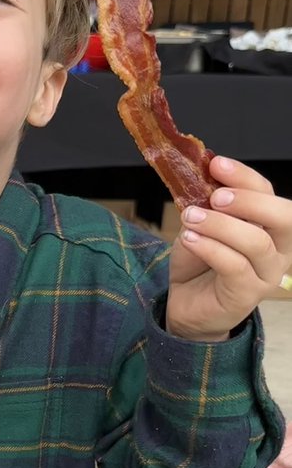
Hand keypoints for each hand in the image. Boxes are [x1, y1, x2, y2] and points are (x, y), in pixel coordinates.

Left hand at [166, 156, 291, 340]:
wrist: (186, 303)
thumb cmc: (198, 260)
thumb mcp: (200, 224)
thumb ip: (205, 204)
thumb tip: (199, 175)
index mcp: (269, 225)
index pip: (268, 193)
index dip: (245, 176)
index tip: (215, 163)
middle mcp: (278, 248)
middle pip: (283, 217)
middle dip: (248, 201)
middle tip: (215, 197)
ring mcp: (266, 274)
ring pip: (256, 242)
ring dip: (220, 225)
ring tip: (190, 218)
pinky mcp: (247, 294)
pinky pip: (235, 266)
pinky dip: (210, 248)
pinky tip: (189, 239)